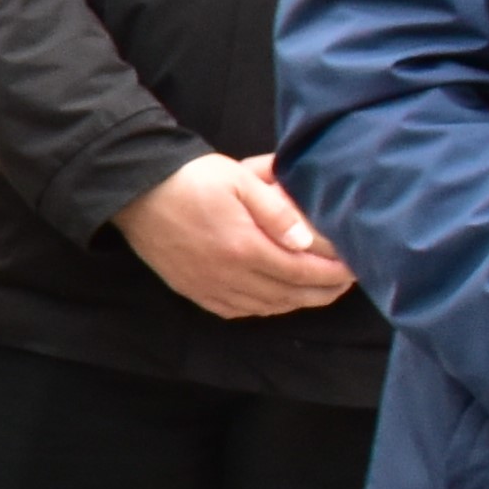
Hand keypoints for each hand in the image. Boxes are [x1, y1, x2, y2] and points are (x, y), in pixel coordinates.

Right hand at [116, 153, 354, 319]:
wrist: (133, 193)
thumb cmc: (190, 179)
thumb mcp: (238, 180)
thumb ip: (276, 210)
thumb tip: (305, 241)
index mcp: (244, 247)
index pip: (301, 270)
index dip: (332, 273)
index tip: (355, 267)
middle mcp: (229, 275)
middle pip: (288, 295)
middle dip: (322, 292)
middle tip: (345, 283)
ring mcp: (209, 287)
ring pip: (265, 306)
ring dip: (296, 302)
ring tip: (318, 292)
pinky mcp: (193, 290)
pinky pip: (236, 310)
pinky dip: (264, 308)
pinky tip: (274, 300)